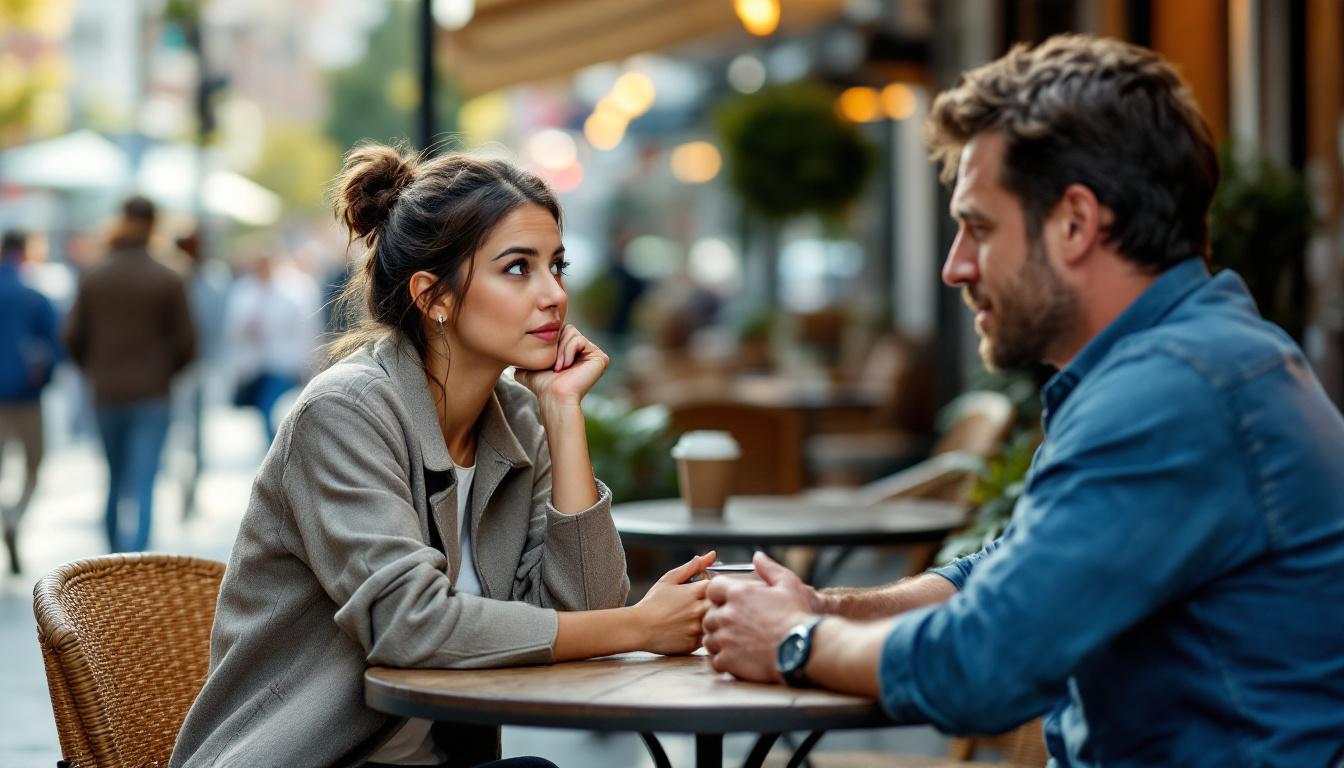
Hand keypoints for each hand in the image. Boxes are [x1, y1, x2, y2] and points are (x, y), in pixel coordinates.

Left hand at [513, 324, 607, 408]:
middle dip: (556, 345)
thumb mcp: (529, 367)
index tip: (547, 361)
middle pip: (567, 328)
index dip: (550, 342)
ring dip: (561, 350)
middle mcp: (585, 351)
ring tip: (560, 367)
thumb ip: (525, 358)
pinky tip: (567, 366)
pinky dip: (569, 351)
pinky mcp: (600, 357)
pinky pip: (579, 340)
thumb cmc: (543, 385)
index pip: (560, 330)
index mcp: (572, 351)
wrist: (553, 396)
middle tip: (554, 365)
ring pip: (572, 332)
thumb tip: (511, 356)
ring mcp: (593, 354)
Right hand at [631, 551, 715, 655]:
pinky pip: (708, 639)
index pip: (720, 587)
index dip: (714, 589)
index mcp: (696, 591)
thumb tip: (711, 554)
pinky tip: (689, 632)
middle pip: (722, 605)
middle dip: (716, 605)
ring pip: (716, 623)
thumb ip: (692, 567)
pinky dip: (703, 635)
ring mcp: (698, 628)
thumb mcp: (669, 579)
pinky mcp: (694, 644)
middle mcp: (700, 609)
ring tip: (693, 621)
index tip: (704, 593)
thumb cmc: (652, 602)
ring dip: (711, 621)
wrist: (638, 628)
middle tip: (702, 608)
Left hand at [702, 551, 813, 682]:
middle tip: (736, 626)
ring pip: (709, 638)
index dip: (719, 595)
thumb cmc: (797, 615)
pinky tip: (737, 658)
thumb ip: (769, 569)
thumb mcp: (788, 584)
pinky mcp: (728, 661)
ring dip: (719, 640)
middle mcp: (727, 615)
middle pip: (709, 615)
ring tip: (737, 643)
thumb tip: (758, 556)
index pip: (712, 588)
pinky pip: (715, 660)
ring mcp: (725, 639)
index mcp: (738, 594)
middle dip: (719, 619)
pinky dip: (723, 660)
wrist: (802, 648)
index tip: (729, 602)